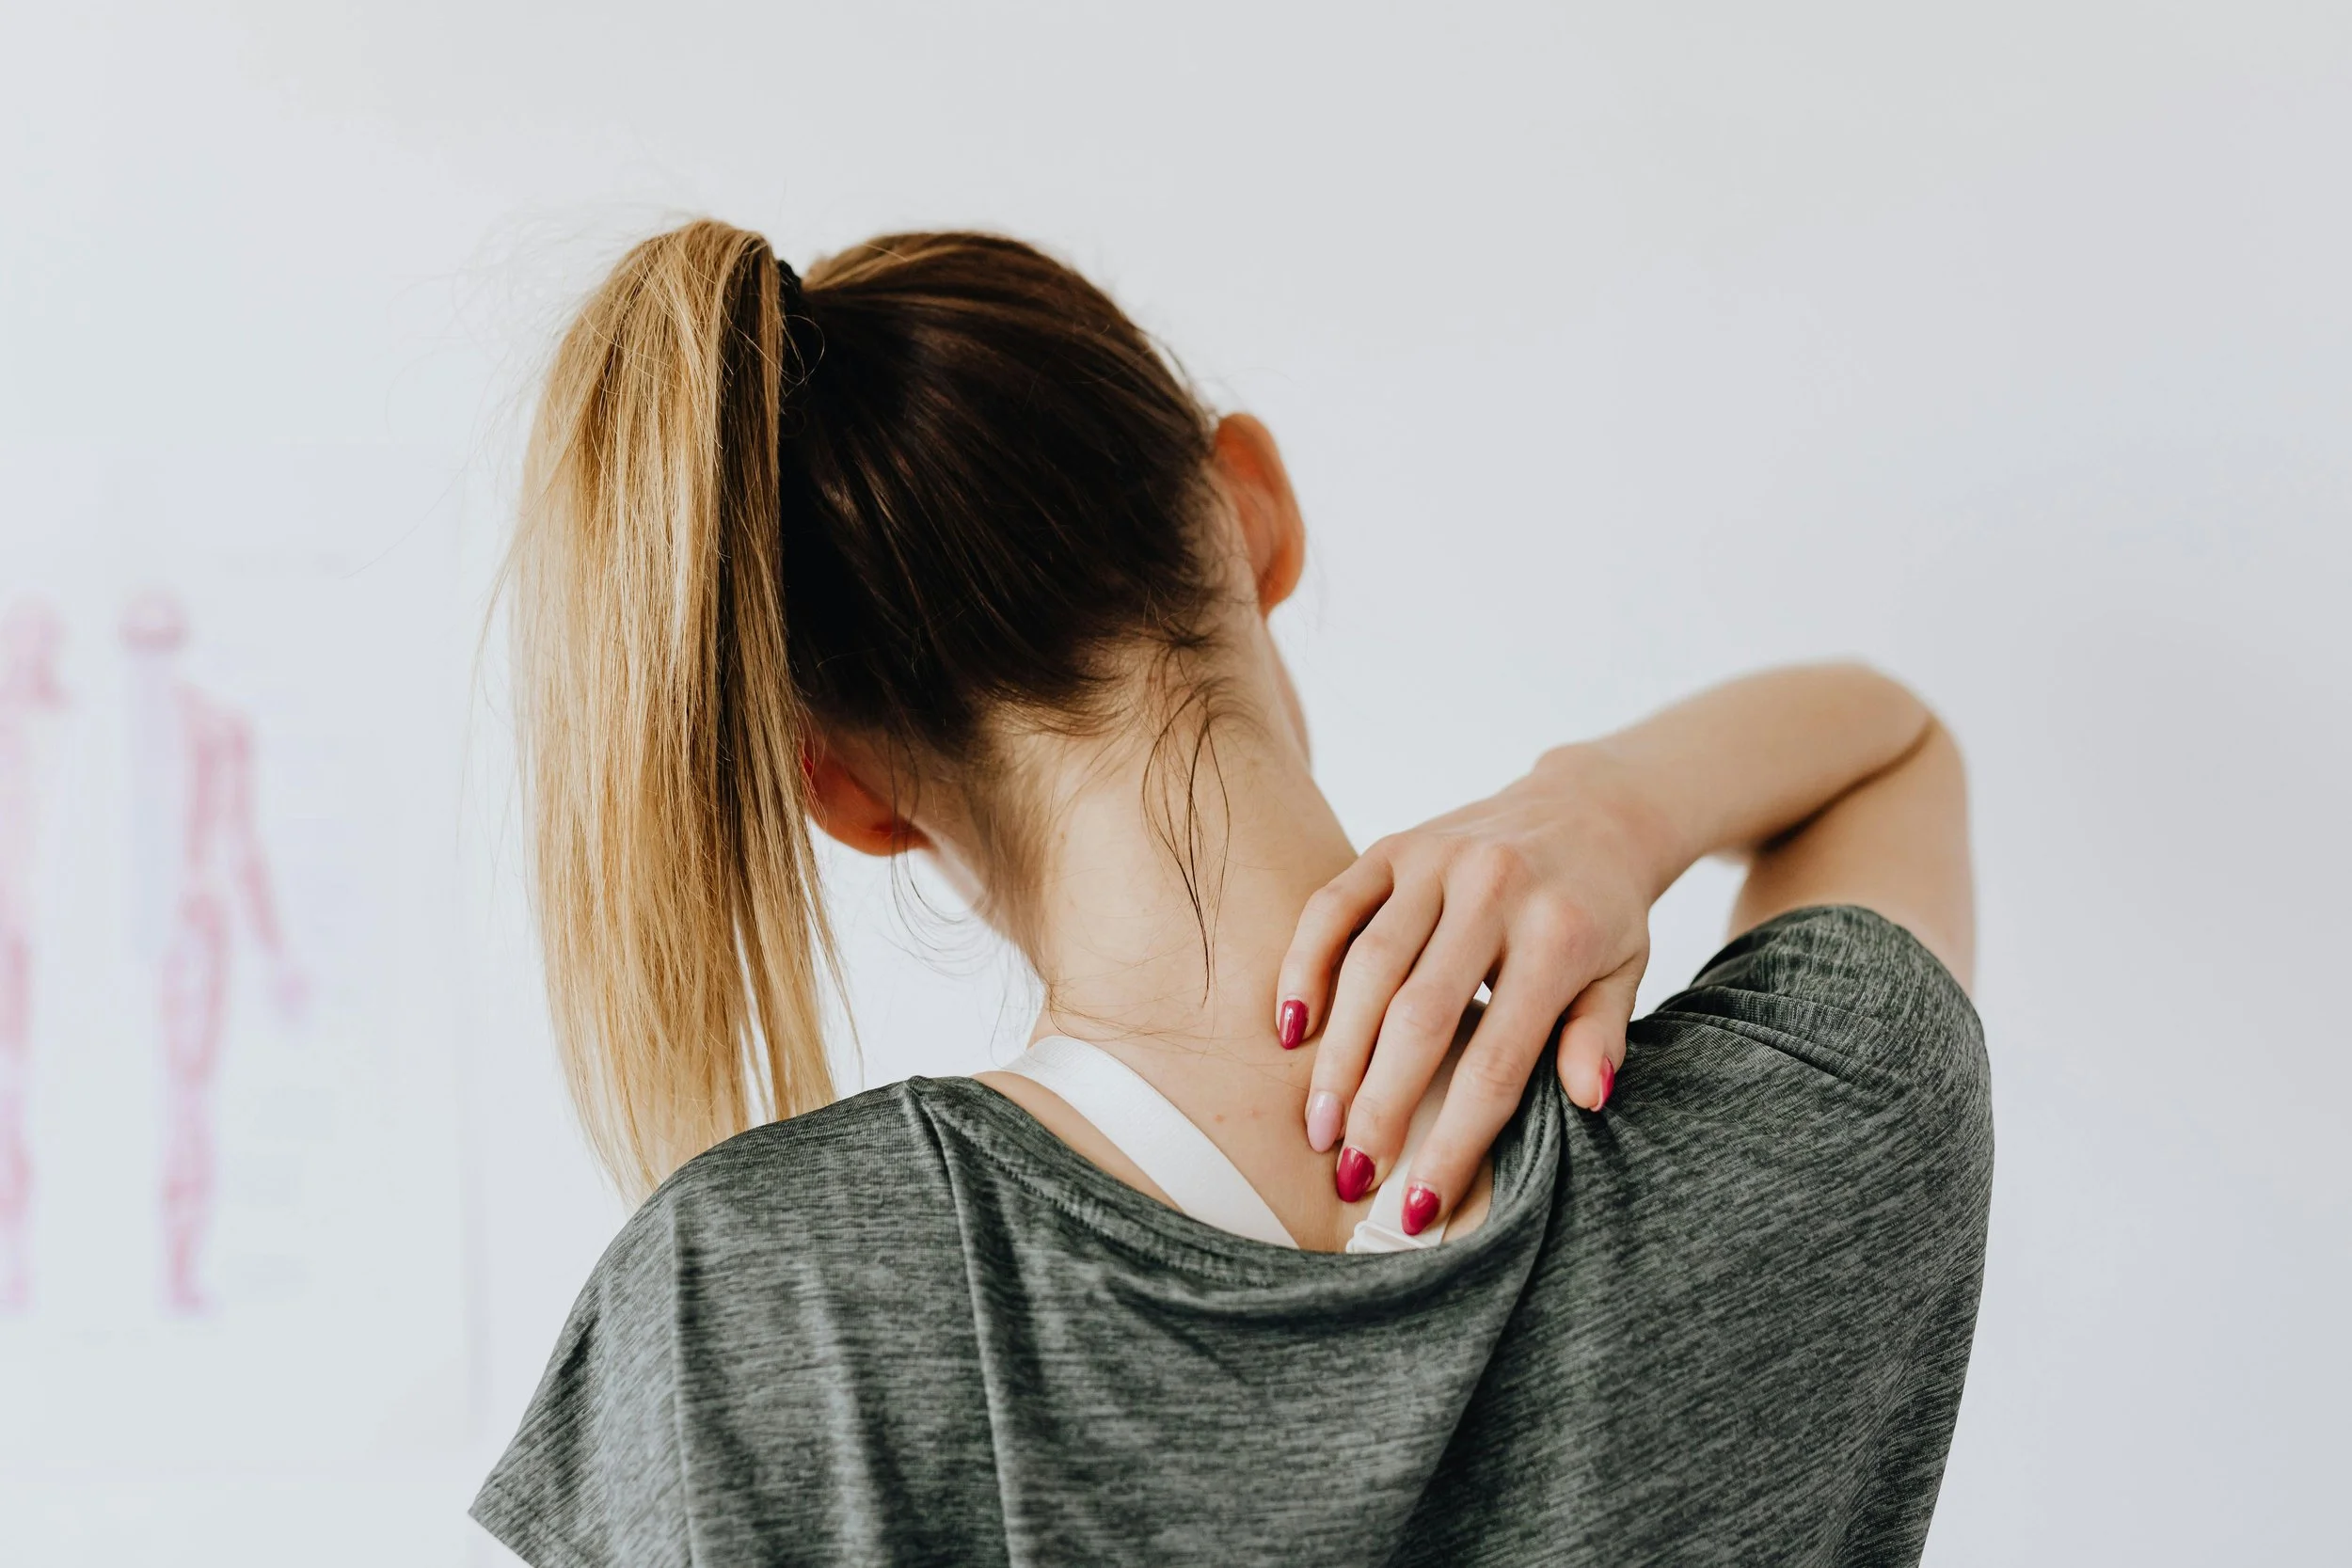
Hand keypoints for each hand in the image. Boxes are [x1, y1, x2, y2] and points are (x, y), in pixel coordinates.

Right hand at [1275, 745, 1668, 1230]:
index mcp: (1558, 937)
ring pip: (1367, 969)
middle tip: (1350, 1173)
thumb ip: (1600, 1036)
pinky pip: (1333, 908)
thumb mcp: (1624, 974)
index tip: (1418, 1205)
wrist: (1589, 809)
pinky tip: (1289, 1029)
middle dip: (1379, 1107)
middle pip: (1419, 1018)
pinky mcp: (1395, 844)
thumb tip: (1586, 1101)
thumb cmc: (1603, 913)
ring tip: (1318, 1124)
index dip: (1454, 1140)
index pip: (1497, 1060)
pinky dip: (1303, 968)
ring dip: (1336, 1055)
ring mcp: (1438, 861)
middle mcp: (1494, 890)